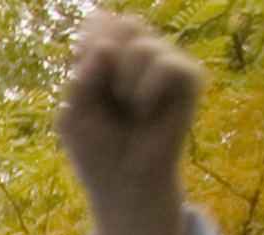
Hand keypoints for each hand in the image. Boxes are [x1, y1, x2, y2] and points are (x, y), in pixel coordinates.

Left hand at [54, 11, 199, 210]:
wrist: (123, 182)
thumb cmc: (96, 149)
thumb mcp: (72, 114)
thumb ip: (81, 78)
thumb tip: (106, 48)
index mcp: (111, 53)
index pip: (99, 22)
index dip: (88, 47)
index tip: (83, 82)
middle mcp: (142, 51)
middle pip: (124, 25)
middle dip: (106, 63)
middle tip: (107, 97)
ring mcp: (167, 62)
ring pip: (143, 45)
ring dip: (124, 82)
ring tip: (128, 108)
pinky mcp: (190, 78)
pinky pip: (168, 65)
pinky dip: (148, 91)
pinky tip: (145, 111)